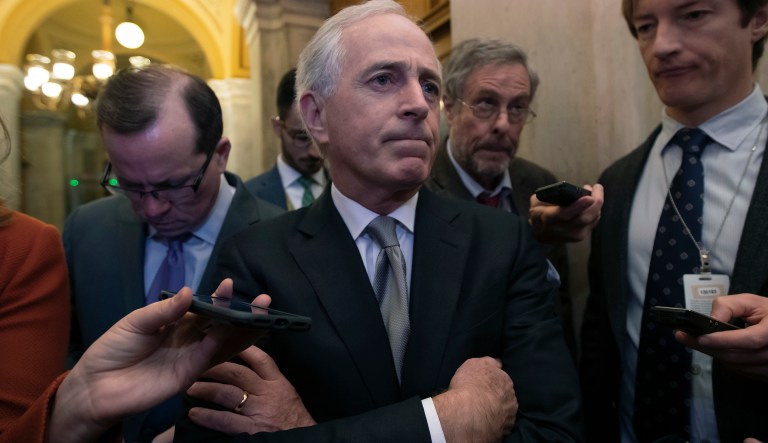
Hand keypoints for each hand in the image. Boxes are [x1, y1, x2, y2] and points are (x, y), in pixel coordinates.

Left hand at [49, 280, 269, 442]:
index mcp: (177, 322)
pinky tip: (228, 330)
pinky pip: (208, 357)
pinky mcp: (187, 374)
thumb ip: (164, 310)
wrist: (96, 384)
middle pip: (222, 323)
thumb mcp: (137, 322)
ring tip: (260, 313)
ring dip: (241, 328)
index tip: (230, 284)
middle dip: (242, 312)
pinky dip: (220, 343)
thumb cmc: (113, 349)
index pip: (206, 308)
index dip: (220, 298)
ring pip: (223, 341)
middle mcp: (189, 338)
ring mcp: (190, 356)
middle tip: (264, 300)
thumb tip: (190, 291)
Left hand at [187, 346, 314, 433]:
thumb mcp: (286, 394)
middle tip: (198, 364)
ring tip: (190, 388)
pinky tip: (194, 413)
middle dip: (216, 367)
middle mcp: (267, 393)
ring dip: (206, 389)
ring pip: (228, 394)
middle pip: (238, 374)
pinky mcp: (251, 430)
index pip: (261, 359)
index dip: (243, 348)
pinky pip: (226, 421)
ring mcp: (258, 411)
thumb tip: (246, 371)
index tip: (225, 340)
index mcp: (278, 383)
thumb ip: (268, 382)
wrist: (305, 439)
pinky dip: (208, 416)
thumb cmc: (294, 418)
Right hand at [432, 357, 516, 442]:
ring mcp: (510, 413)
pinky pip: (502, 425)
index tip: (488, 384)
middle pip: (507, 394)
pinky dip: (496, 423)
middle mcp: (511, 396)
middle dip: (499, 395)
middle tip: (485, 398)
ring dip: (499, 409)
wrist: (469, 412)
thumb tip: (497, 361)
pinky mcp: (505, 429)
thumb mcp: (475, 363)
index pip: (503, 378)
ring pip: (506, 410)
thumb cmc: (469, 385)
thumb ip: (488, 362)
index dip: (495, 381)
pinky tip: (487, 422)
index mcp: (505, 380)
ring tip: (485, 411)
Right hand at [529, 183, 602, 242]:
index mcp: (549, 218)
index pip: (565, 214)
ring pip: (593, 219)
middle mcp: (562, 229)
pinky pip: (594, 221)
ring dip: (597, 204)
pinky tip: (593, 202)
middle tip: (597, 187)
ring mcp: (573, 235)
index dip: (578, 206)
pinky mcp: (581, 236)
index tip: (589, 197)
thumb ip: (548, 195)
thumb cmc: (539, 213)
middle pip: (584, 218)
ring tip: (594, 191)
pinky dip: (596, 209)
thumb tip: (566, 190)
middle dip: (596, 201)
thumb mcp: (536, 202)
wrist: (541, 234)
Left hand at [676, 293, 767, 381]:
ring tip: (699, 341)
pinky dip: (726, 359)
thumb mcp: (750, 302)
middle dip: (709, 347)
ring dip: (715, 354)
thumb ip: (729, 306)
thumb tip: (711, 319)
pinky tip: (717, 348)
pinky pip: (740, 370)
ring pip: (736, 365)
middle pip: (737, 356)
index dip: (724, 341)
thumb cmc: (767, 312)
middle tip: (685, 337)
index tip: (701, 338)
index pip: (749, 341)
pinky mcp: (765, 374)